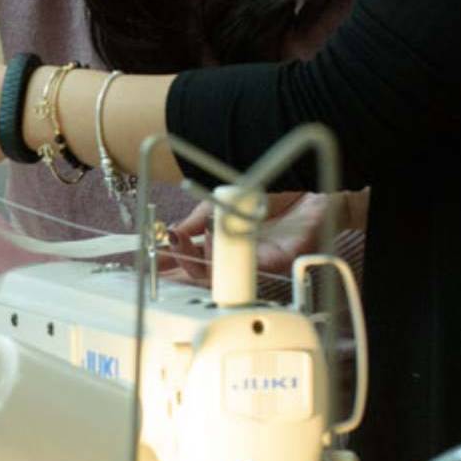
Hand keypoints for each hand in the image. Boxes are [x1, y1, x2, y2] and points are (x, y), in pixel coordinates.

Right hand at [167, 191, 338, 279]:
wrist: (308, 183)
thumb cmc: (271, 195)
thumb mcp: (223, 200)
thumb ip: (198, 219)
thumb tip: (172, 234)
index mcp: (225, 244)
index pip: (193, 262)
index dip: (172, 266)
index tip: (151, 263)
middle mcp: (240, 256)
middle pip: (204, 277)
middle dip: (180, 267)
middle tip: (165, 252)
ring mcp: (258, 260)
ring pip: (224, 276)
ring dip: (201, 260)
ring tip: (186, 240)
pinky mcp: (280, 258)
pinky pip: (252, 265)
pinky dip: (231, 252)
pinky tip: (214, 237)